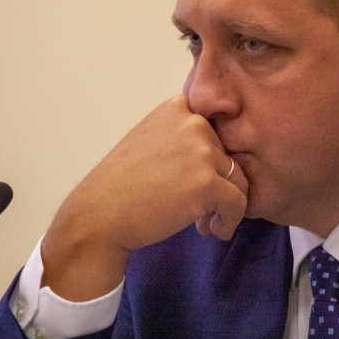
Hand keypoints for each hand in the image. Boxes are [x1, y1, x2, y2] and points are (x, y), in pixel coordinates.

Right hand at [40, 95, 248, 299]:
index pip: (217, 133)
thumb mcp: (152, 140)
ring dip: (226, 205)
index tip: (194, 184)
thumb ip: (185, 137)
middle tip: (198, 209)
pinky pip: (239, 203)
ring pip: (239, 180)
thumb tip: (228, 157)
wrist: (98, 215)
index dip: (211, 162)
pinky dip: (230, 221)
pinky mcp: (206, 182)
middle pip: (230, 156)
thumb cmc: (123, 186)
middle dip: (218, 186)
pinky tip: (212, 230)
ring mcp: (200, 150)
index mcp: (178, 107)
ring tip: (205, 221)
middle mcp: (192, 121)